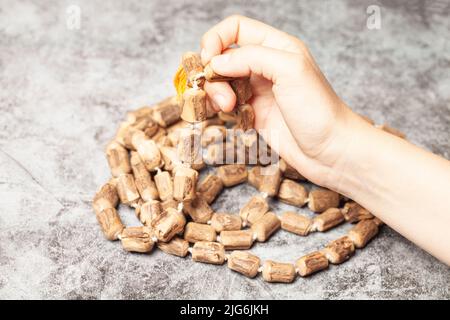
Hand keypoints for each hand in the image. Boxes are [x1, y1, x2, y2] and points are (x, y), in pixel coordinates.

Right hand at [200, 15, 366, 186]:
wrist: (330, 151)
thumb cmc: (319, 110)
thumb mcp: (290, 70)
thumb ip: (252, 57)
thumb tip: (216, 62)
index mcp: (276, 47)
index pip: (236, 28)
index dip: (216, 39)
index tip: (208, 59)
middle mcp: (265, 66)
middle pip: (223, 56)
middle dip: (214, 72)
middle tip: (222, 95)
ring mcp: (258, 90)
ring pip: (221, 81)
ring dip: (215, 92)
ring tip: (227, 108)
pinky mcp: (253, 113)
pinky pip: (225, 104)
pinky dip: (218, 108)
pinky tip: (227, 116)